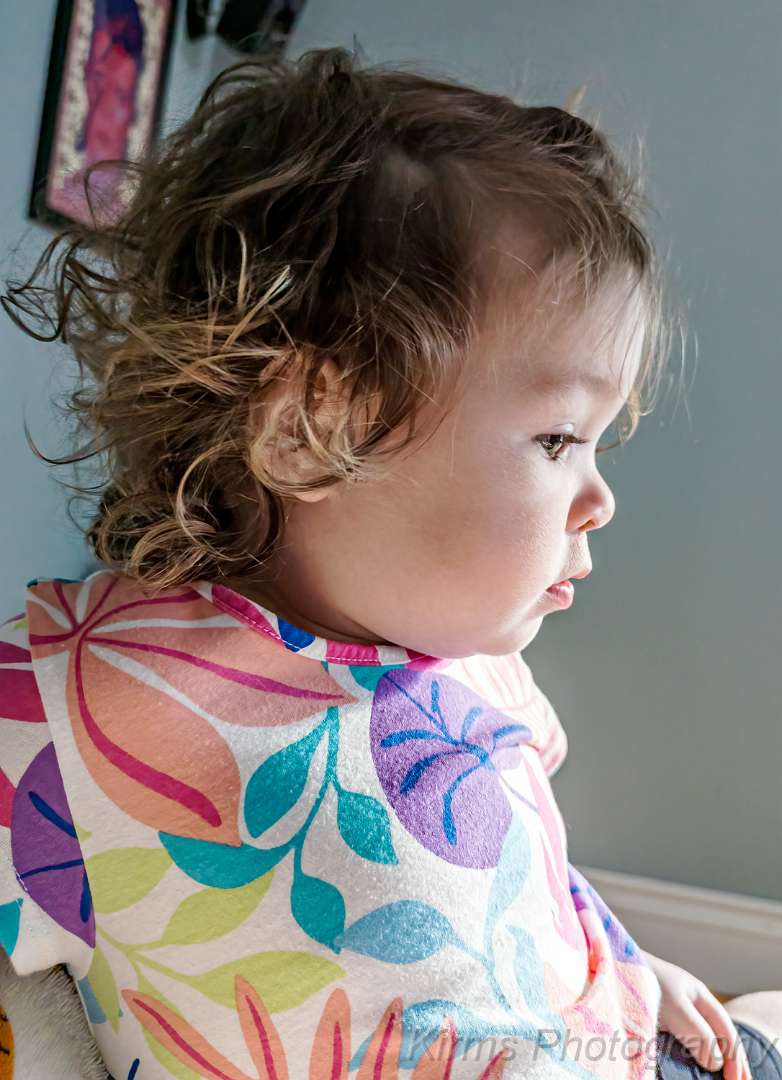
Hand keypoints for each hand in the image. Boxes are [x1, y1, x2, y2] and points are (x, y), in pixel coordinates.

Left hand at [641, 951, 752, 1079]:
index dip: (735, 1058)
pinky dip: (692, 1058)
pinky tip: (693, 1070)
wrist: (613, 966)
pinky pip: (681, 1043)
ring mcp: (674, 1013)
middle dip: (731, 1062)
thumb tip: (715, 1063)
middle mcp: (691, 1005)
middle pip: (718, 1037)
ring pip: (701, 1042)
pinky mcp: (658, 1022)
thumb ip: (699, 1034)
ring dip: (713, 1062)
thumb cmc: (646, 981)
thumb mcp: (678, 1007)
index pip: (727, 1032)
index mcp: (700, 997)